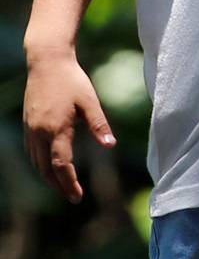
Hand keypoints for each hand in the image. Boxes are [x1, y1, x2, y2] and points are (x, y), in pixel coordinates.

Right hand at [23, 50, 115, 204]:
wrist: (46, 61)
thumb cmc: (72, 80)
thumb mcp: (90, 101)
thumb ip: (99, 124)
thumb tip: (110, 144)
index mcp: (56, 128)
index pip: (61, 165)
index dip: (69, 183)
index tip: (77, 196)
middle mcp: (39, 131)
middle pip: (45, 169)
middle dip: (58, 185)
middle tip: (72, 197)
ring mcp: (31, 128)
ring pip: (36, 161)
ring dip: (48, 177)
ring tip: (62, 186)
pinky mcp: (28, 123)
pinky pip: (31, 151)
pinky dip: (39, 164)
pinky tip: (49, 167)